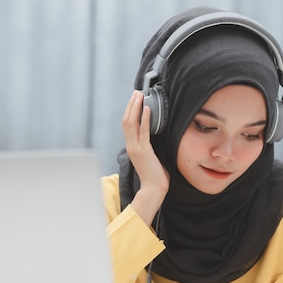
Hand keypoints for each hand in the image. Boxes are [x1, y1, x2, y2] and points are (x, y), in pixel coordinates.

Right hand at [121, 91, 168, 225]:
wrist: (153, 189)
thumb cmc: (154, 176)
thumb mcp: (150, 157)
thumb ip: (148, 145)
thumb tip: (155, 134)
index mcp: (131, 147)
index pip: (127, 125)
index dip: (130, 111)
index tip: (134, 100)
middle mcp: (131, 146)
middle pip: (126, 121)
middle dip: (131, 105)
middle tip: (136, 93)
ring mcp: (136, 148)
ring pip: (131, 123)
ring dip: (136, 108)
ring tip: (140, 96)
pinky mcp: (144, 151)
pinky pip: (143, 132)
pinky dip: (145, 119)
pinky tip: (148, 109)